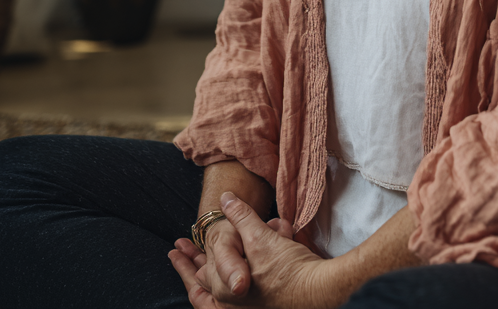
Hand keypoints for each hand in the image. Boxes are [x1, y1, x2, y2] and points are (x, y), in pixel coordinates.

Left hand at [169, 192, 330, 308]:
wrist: (322, 290)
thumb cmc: (289, 270)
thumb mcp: (261, 239)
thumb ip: (241, 217)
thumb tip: (225, 198)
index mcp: (226, 293)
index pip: (200, 274)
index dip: (186, 260)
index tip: (175, 250)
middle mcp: (234, 306)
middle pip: (208, 284)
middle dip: (197, 264)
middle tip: (181, 250)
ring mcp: (248, 307)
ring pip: (223, 288)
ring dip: (216, 266)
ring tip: (208, 256)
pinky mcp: (264, 303)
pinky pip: (240, 291)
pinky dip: (236, 274)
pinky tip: (247, 258)